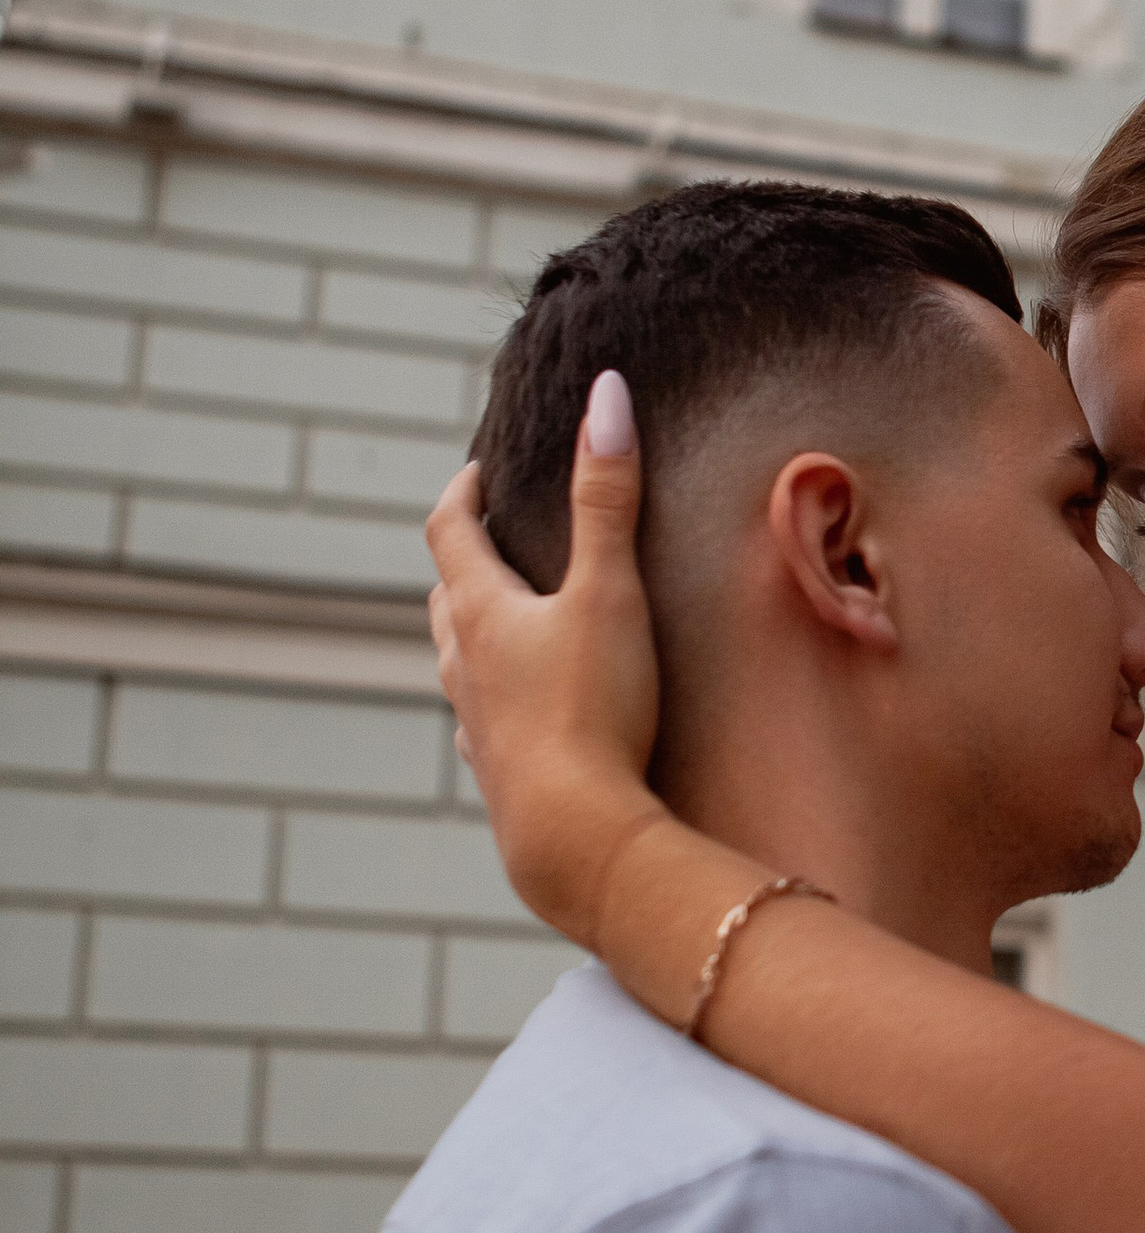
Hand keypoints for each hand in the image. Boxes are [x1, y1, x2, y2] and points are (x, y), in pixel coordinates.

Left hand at [424, 373, 667, 946]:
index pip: (448, 530)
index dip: (462, 491)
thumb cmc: (594, 709)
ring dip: (476, 629)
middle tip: (495, 535)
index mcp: (479, 611)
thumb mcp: (611, 591)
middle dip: (466, 558)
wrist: (576, 837)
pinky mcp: (498, 775)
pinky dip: (497, 697)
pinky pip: (484, 722)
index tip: (478, 469)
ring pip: (459, 661)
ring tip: (513, 618)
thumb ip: (609, 498)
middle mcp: (462, 664)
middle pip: (446, 595)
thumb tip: (607, 395)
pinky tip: (523, 712)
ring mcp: (475, 724)